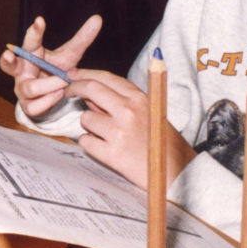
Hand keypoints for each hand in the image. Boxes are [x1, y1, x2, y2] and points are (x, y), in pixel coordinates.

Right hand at [0, 15, 101, 117]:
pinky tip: (59, 94)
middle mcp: (21, 70)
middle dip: (7, 60)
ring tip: (64, 82)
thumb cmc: (57, 70)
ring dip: (50, 85)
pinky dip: (49, 101)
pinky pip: (35, 105)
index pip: (30, 40)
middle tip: (8, 54)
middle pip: (8, 64)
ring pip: (31, 88)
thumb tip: (97, 18)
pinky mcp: (26, 105)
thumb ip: (82, 39)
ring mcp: (21, 88)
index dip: (34, 31)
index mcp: (30, 53)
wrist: (53, 95)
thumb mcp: (70, 55)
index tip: (40, 20)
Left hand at [68, 69, 194, 190]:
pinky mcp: (112, 154)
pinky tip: (104, 148)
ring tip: (105, 134)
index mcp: (140, 99)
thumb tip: (93, 95)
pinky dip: (90, 144)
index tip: (73, 75)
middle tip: (68, 92)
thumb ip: (122, 102)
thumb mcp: (149, 113)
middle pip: (91, 89)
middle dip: (74, 88)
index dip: (86, 74)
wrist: (177, 173)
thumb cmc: (163, 143)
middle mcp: (128, 111)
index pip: (106, 78)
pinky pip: (86, 141)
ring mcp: (119, 132)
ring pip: (85, 118)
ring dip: (89, 125)